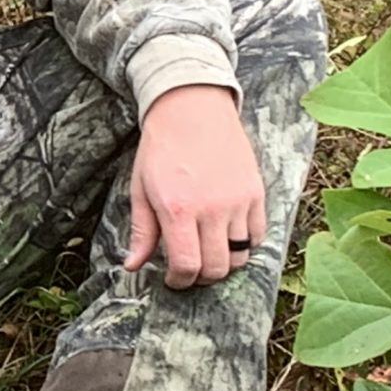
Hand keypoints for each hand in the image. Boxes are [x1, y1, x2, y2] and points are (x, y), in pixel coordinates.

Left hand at [124, 84, 264, 288]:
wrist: (191, 109)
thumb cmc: (161, 149)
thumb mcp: (141, 189)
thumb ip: (142, 231)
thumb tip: (132, 266)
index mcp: (178, 210)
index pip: (187, 266)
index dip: (179, 282)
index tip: (173, 279)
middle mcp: (212, 209)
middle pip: (216, 268)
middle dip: (201, 278)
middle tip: (190, 271)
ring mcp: (238, 201)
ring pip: (241, 256)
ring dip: (225, 263)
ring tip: (209, 254)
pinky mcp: (256, 192)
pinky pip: (257, 235)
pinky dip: (245, 245)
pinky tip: (228, 237)